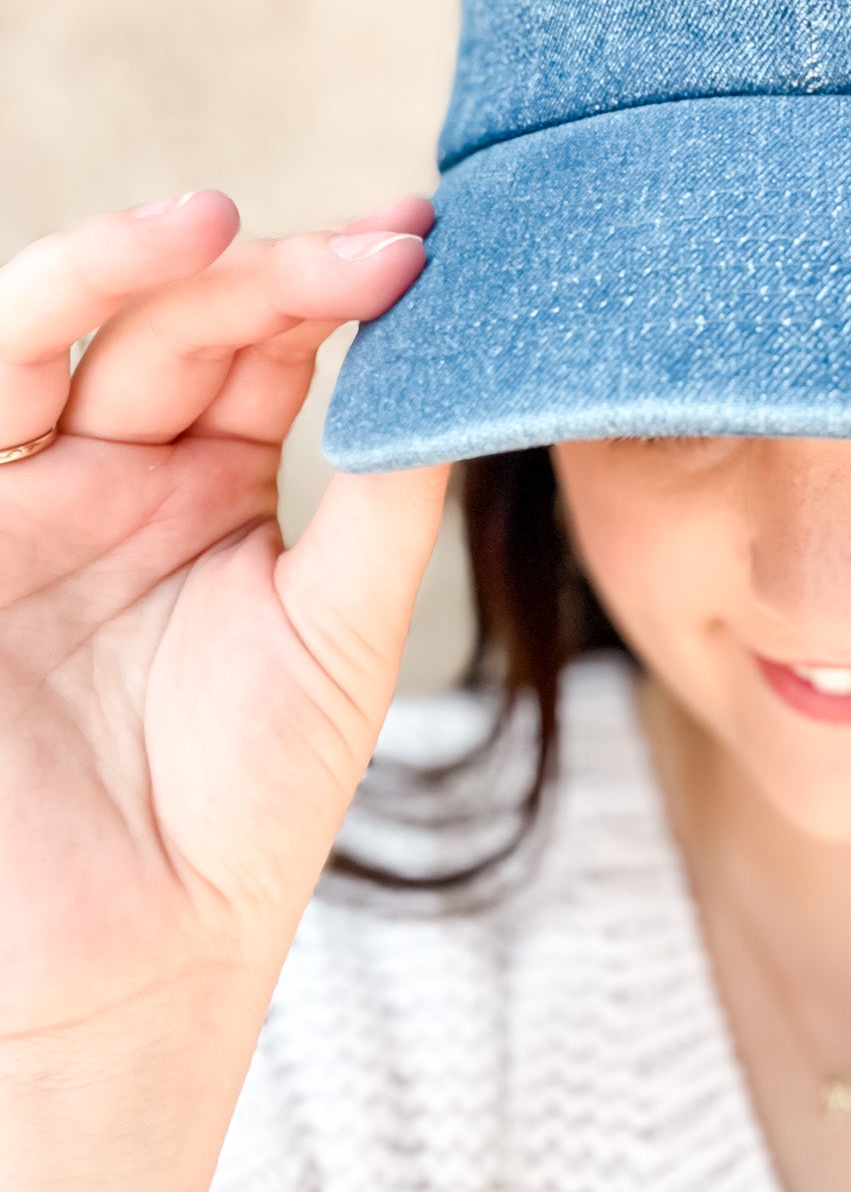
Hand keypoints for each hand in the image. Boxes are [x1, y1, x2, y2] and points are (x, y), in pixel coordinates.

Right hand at [0, 191, 449, 1191]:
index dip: (342, 288)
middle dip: (271, 271)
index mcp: (211, 484)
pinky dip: (33, 330)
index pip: (271, 346)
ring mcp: (30, 501)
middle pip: (182, 324)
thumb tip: (466, 360)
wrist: (132, 969)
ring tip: (213, 222)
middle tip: (377, 244)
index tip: (431, 243)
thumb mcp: (341, 631)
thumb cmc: (241, 809)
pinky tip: (100, 287)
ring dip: (124, 267)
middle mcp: (116, 472)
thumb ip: (390, 500)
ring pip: (57, 338)